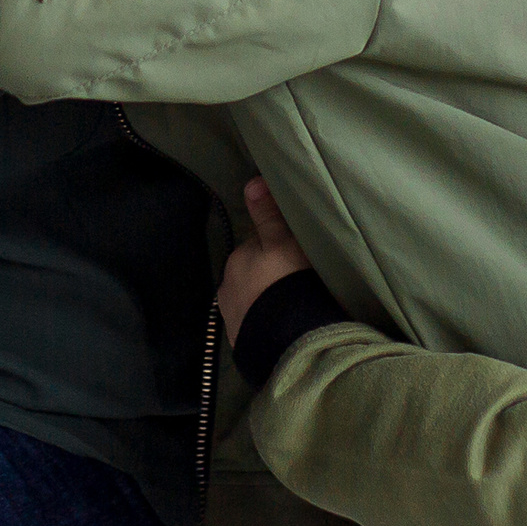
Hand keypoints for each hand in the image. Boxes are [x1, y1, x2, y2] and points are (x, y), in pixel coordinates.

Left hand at [216, 177, 312, 346]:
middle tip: (299, 282)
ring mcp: (232, 317)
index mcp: (238, 259)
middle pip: (255, 273)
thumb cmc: (289, 284)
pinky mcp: (242, 342)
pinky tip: (286, 327)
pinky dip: (268, 323)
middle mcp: (227, 287)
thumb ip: (269, 215)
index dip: (280, 248)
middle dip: (271, 276)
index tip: (298, 257)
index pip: (259, 246)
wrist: (290, 343)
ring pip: (254, 299)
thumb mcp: (284, 243)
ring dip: (268, 300)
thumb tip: (252, 182)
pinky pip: (257, 325)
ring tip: (294, 308)